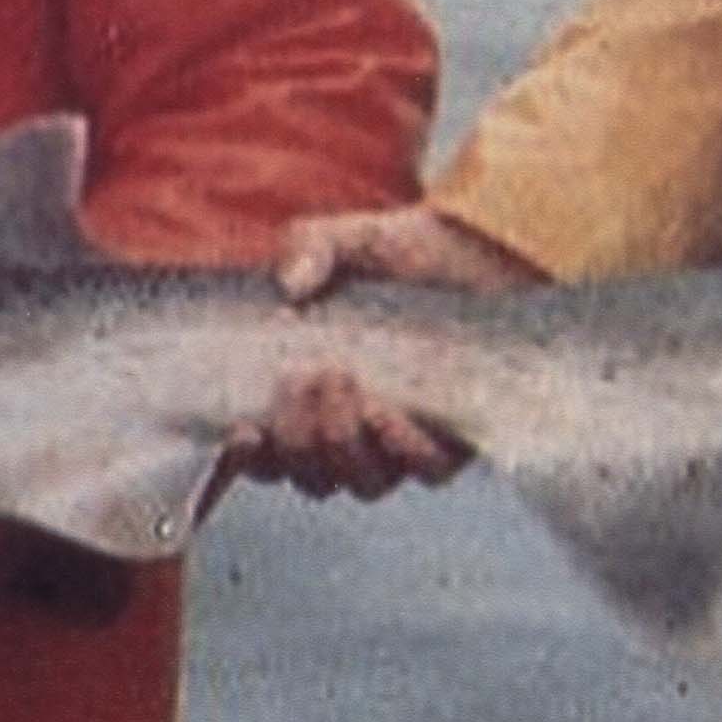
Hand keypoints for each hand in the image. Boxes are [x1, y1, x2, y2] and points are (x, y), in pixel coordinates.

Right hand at [245, 205, 534, 497]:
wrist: (478, 252)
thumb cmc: (402, 254)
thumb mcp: (348, 240)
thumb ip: (309, 247)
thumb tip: (290, 283)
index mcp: (308, 404)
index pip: (265, 458)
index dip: (247, 460)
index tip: (243, 430)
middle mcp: (351, 434)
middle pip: (310, 476)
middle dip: (298, 437)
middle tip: (302, 378)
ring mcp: (400, 445)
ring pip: (362, 481)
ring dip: (341, 441)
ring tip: (340, 380)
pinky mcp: (453, 442)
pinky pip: (424, 471)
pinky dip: (400, 448)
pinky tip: (386, 410)